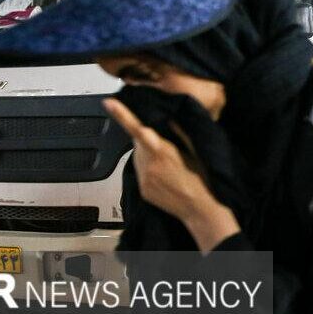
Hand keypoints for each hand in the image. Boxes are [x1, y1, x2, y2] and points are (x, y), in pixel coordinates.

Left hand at [103, 98, 238, 251]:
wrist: (200, 210)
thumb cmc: (203, 179)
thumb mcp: (197, 152)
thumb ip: (181, 133)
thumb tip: (169, 118)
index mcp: (163, 152)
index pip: (138, 129)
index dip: (122, 115)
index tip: (109, 103)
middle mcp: (149, 165)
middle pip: (138, 141)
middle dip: (147, 137)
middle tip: (165, 142)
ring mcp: (144, 179)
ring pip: (138, 156)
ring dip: (148, 153)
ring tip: (168, 162)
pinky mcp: (143, 190)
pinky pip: (141, 172)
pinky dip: (149, 168)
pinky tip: (165, 175)